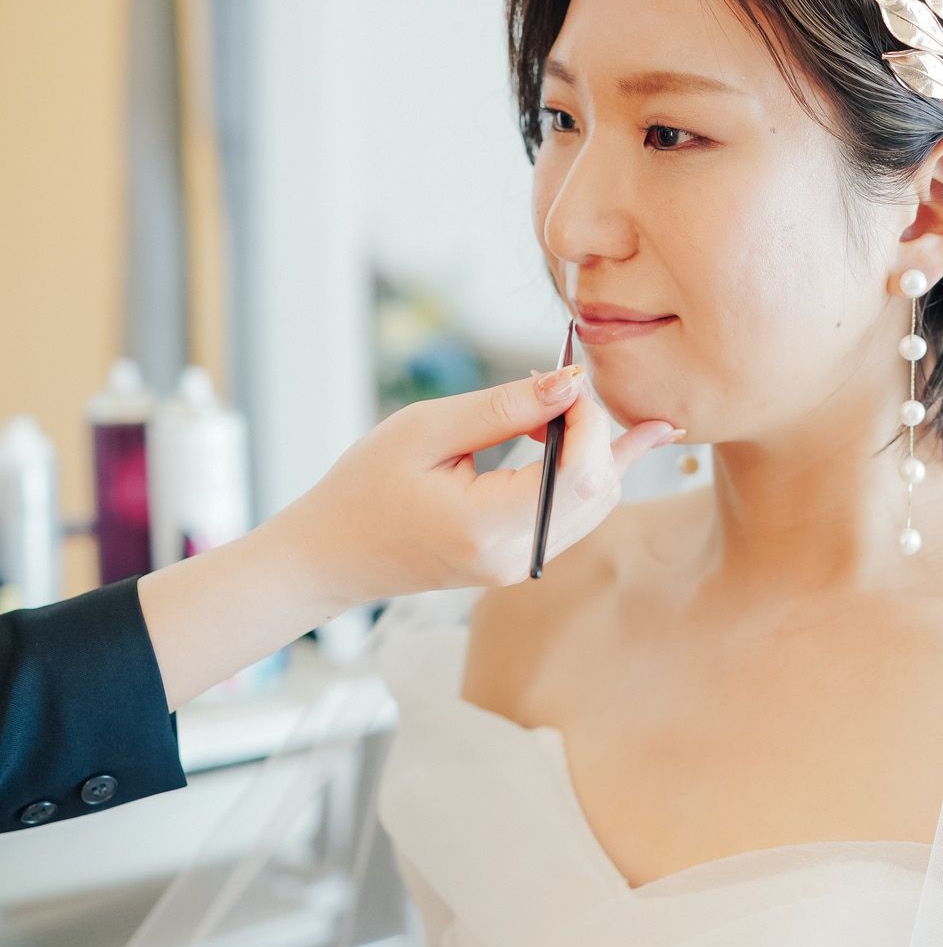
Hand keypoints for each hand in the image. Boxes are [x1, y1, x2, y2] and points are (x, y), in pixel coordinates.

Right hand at [275, 366, 681, 607]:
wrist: (334, 555)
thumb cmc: (365, 486)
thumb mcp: (424, 431)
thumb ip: (502, 408)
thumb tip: (569, 383)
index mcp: (486, 525)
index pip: (578, 472)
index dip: (588, 420)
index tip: (565, 379)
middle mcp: (513, 556)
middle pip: (599, 490)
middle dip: (597, 431)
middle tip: (563, 387)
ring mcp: (520, 567)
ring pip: (596, 505)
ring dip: (597, 451)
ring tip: (576, 404)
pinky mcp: (519, 563)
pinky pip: (576, 517)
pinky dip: (586, 474)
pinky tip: (603, 439)